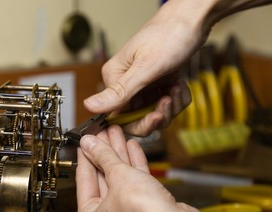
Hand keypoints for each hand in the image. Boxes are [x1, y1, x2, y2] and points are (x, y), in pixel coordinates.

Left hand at [76, 125, 221, 211]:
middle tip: (102, 133)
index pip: (84, 180)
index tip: (86, 141)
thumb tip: (89, 143)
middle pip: (102, 178)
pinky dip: (134, 165)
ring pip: (120, 179)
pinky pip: (136, 184)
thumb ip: (102, 156)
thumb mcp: (117, 175)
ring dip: (119, 155)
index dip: (86, 155)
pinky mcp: (146, 210)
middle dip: (104, 152)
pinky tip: (132, 147)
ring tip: (117, 133)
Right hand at [84, 0, 214, 135]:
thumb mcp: (145, 67)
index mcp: (115, 78)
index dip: (139, 122)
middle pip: (138, 117)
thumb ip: (119, 91)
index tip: (157, 115)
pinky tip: (179, 84)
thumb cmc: (169, 34)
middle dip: (158, 113)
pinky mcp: (156, 83)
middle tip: (170, 100)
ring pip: (154, 112)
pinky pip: (165, 103)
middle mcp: (126, 83)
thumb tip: (89, 105)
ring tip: (176, 87)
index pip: (119, 116)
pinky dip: (177, 98)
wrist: (194, 18)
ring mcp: (142, 84)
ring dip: (171, 105)